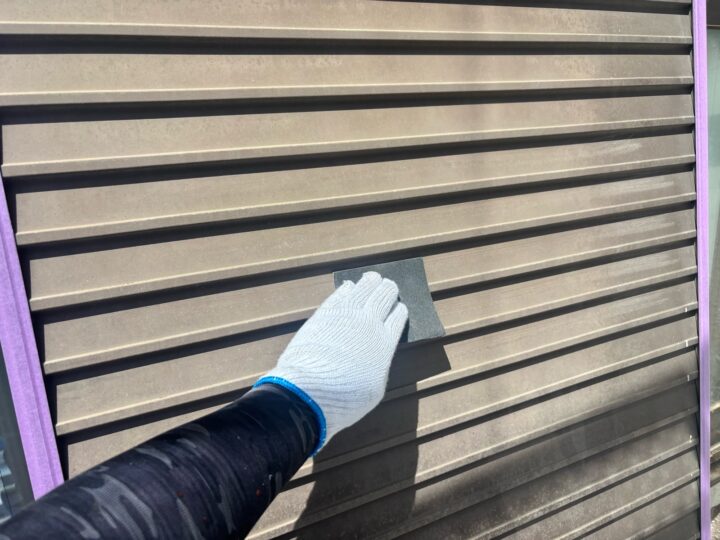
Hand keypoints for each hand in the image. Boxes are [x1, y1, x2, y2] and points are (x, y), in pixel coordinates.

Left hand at [255, 272, 407, 452]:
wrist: (311, 390)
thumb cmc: (346, 398)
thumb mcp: (375, 388)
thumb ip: (378, 366)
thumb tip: (375, 356)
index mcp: (385, 343)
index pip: (397, 319)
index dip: (399, 311)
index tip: (400, 307)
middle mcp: (369, 323)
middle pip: (382, 299)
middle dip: (387, 291)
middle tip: (389, 284)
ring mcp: (345, 315)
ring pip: (362, 290)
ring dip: (370, 283)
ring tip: (373, 277)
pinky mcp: (324, 313)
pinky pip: (340, 295)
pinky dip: (347, 289)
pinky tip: (349, 287)